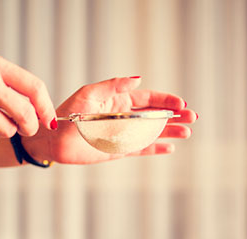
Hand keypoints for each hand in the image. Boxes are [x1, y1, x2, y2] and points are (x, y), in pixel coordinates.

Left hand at [23, 77, 195, 164]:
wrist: (54, 140)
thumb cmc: (68, 114)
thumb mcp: (89, 94)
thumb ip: (114, 86)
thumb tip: (138, 79)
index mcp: (119, 100)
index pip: (149, 99)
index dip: (166, 100)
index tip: (181, 103)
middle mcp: (124, 117)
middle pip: (156, 116)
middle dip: (175, 116)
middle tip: (193, 117)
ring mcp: (123, 134)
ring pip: (152, 133)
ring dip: (170, 132)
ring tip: (187, 132)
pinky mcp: (119, 151)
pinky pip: (142, 149)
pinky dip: (156, 149)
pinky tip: (170, 148)